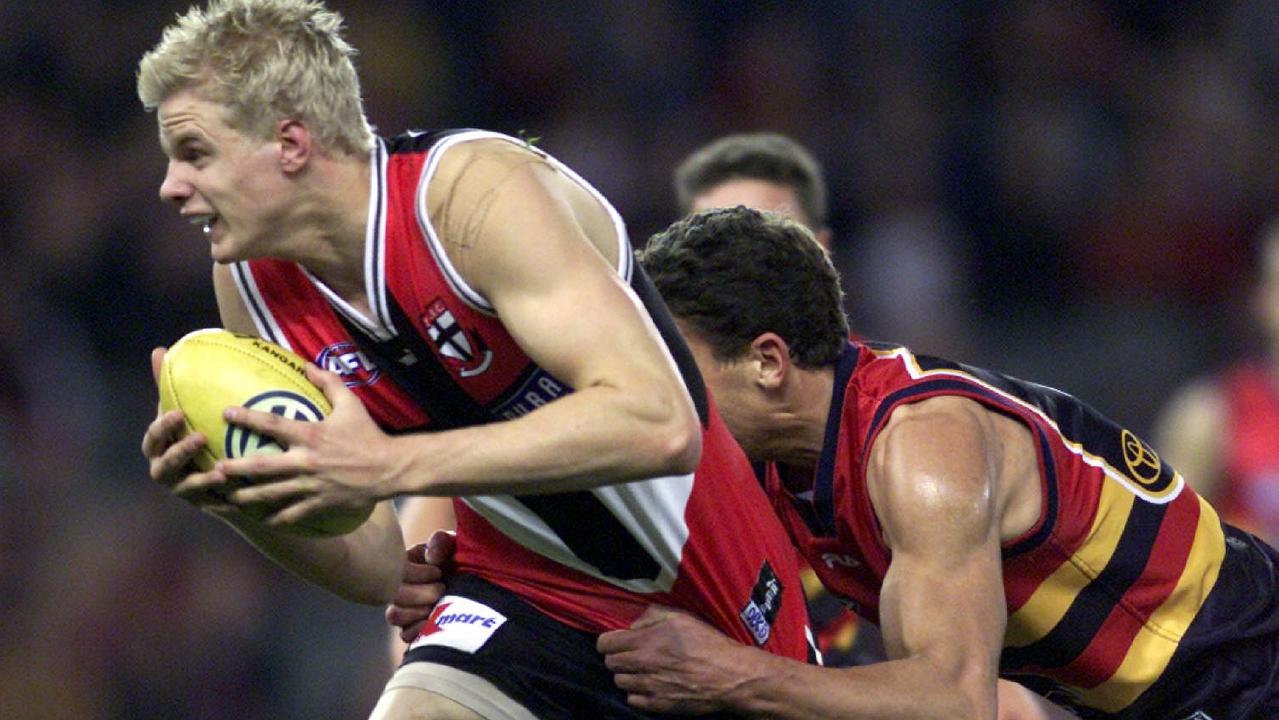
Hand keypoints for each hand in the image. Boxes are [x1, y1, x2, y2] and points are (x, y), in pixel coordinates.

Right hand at [141, 347, 230, 510]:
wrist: (217, 470)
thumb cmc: (198, 432)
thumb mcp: (187, 410)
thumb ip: (171, 385)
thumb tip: (159, 350)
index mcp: (160, 447)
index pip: (153, 438)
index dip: (162, 427)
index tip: (177, 414)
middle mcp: (166, 469)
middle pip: (165, 465)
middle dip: (180, 453)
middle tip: (199, 439)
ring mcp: (183, 489)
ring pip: (186, 487)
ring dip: (201, 480)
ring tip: (222, 472)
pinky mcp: (203, 505)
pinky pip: (211, 505)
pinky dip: (221, 500)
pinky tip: (236, 495)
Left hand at [215, 363, 394, 526]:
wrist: (389, 468)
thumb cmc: (368, 434)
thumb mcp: (351, 404)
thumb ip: (329, 382)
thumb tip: (307, 365)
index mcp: (311, 435)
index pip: (272, 424)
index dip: (247, 418)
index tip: (226, 414)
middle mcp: (306, 461)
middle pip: (263, 468)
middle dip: (237, 469)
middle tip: (215, 470)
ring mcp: (312, 485)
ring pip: (273, 494)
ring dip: (249, 497)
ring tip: (230, 499)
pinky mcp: (320, 502)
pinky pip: (294, 513)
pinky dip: (277, 519)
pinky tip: (264, 521)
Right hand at [386, 530, 456, 641]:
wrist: (482, 585)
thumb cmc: (465, 561)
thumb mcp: (455, 545)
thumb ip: (442, 542)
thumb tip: (432, 557)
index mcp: (406, 563)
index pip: (396, 569)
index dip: (417, 573)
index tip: (439, 571)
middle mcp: (400, 587)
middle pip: (393, 595)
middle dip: (420, 593)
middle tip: (442, 590)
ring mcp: (405, 610)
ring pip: (394, 615)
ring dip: (416, 612)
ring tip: (438, 607)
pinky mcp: (414, 630)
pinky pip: (405, 635)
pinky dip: (420, 630)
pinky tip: (437, 624)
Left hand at [598, 606, 750, 713]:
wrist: (729, 676)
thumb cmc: (708, 643)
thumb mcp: (681, 617)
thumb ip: (651, 616)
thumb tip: (632, 626)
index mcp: (646, 640)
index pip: (605, 643)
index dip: (609, 641)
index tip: (617, 641)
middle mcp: (643, 664)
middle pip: (610, 663)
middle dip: (617, 657)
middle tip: (632, 655)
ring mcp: (649, 687)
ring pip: (619, 682)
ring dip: (627, 675)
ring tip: (643, 670)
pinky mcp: (657, 705)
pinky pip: (632, 699)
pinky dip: (637, 692)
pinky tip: (651, 685)